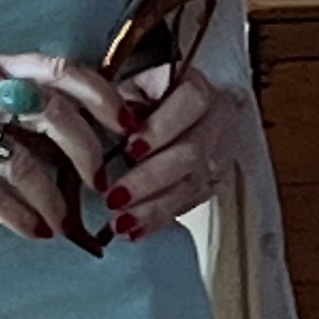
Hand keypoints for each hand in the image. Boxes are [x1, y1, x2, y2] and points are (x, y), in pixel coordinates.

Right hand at [0, 47, 143, 241]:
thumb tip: (83, 132)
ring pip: (23, 160)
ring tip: (67, 223)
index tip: (132, 127)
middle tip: (104, 185)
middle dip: (90, 153)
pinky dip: (18, 216)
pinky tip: (34, 232)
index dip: (105, 97)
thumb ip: (16, 102)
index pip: (63, 69)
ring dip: (55, 198)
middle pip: (54, 113)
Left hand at [95, 54, 242, 242]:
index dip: (161, 127)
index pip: (190, 104)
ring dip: (153, 207)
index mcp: (196, 87)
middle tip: (114, 197)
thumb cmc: (147, 99)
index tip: (130, 148)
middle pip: (192, 151)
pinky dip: (159, 220)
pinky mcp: (212, 183)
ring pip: (192, 184)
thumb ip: (119, 103)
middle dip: (150, 178)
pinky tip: (135, 232)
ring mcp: (218, 154)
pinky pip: (188, 205)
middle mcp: (216, 120)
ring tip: (119, 223)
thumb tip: (101, 127)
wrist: (184, 114)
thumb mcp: (132, 88)